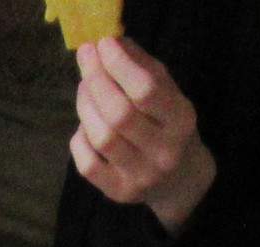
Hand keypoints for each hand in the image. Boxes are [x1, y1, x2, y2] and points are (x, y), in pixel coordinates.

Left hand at [71, 36, 217, 233]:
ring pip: (101, 137)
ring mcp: (140, 176)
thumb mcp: (167, 92)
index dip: (119, 64)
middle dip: (96, 80)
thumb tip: (110, 42)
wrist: (180, 179)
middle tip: (86, 58)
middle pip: (119, 114)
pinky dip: (79, 139)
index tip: (102, 43)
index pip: (146, 91)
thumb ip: (141, 66)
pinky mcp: (119, 192)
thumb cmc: (169, 125)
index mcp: (180, 120)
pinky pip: (87, 165)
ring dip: (85, 105)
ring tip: (84, 87)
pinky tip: (86, 125)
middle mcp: (163, 151)